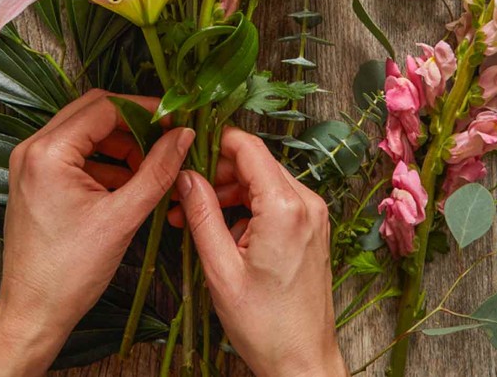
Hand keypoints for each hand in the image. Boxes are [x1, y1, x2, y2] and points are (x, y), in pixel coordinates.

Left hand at [0, 90, 193, 376]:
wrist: (34, 312)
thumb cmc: (70, 272)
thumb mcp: (123, 217)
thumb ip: (157, 171)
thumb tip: (184, 136)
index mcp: (48, 153)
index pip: (105, 107)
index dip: (146, 109)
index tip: (177, 121)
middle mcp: (32, 149)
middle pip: (92, 113)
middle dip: (134, 123)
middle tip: (168, 138)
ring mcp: (30, 165)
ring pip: (85, 133)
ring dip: (121, 143)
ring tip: (153, 166)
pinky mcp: (35, 181)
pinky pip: (75, 155)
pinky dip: (105, 162)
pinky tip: (131, 182)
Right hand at [177, 128, 347, 376]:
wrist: (302, 360)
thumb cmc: (265, 324)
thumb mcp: (220, 269)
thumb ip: (202, 215)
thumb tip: (185, 176)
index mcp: (285, 208)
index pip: (248, 146)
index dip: (213, 141)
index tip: (184, 149)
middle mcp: (307, 203)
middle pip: (256, 162)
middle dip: (216, 172)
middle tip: (182, 195)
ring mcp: (314, 215)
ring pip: (264, 181)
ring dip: (230, 191)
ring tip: (195, 217)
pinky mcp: (312, 229)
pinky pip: (276, 201)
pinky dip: (248, 207)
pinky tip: (223, 231)